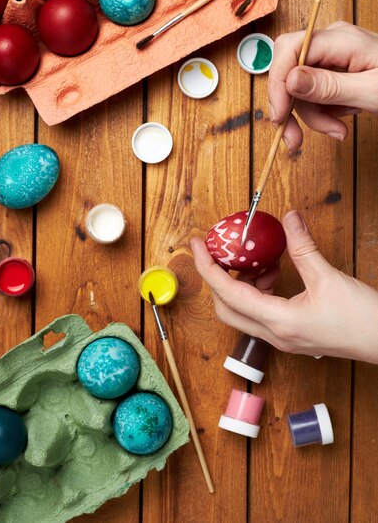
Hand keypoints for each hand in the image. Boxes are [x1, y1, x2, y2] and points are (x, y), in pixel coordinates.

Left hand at [191, 210, 377, 363]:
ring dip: (242, 284)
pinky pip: (260, 314)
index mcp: (278, 322)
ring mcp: (282, 339)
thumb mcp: (328, 278)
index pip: (227, 293)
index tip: (197, 245)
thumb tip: (288, 219)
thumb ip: (302, 247)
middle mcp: (274, 335)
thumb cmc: (362, 319)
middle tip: (223, 252)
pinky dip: (258, 291)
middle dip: (219, 277)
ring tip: (260, 262)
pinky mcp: (292, 336)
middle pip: (226, 307)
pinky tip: (275, 275)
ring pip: (243, 312)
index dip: (208, 267)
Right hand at [268, 22, 377, 149]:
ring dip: (313, 116)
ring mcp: (332, 57)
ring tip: (338, 130)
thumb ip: (329, 87)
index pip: (289, 50)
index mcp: (340, 39)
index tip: (279, 116)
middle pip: (290, 72)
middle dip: (292, 107)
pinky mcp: (334, 72)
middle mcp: (330, 43)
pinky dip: (323, 113)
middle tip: (295, 139)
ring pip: (300, 88)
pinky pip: (314, 94)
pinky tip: (341, 121)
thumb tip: (289, 80)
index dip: (276, 83)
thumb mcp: (370, 92)